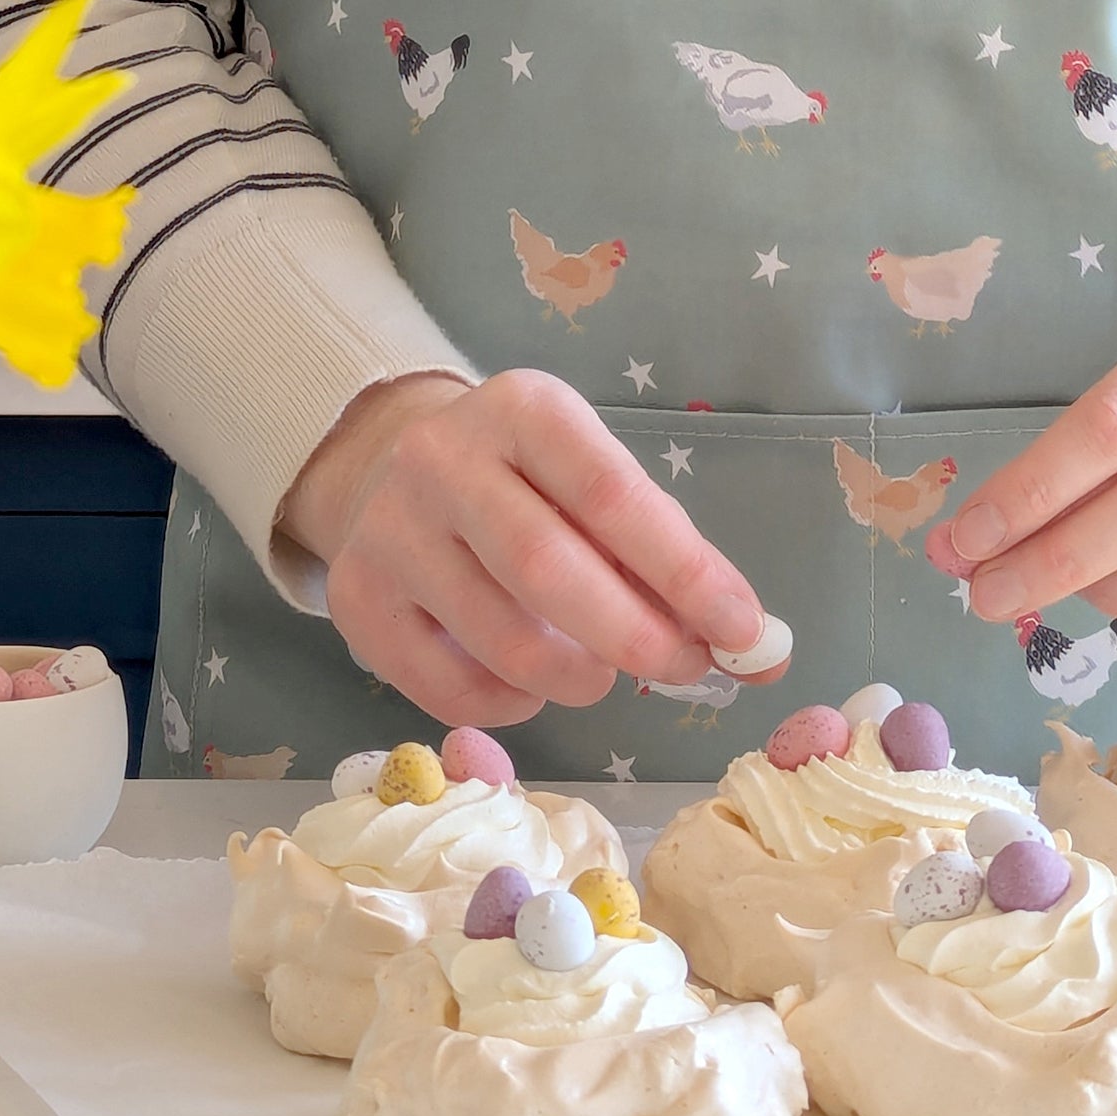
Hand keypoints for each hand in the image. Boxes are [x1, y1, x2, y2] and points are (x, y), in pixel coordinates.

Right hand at [279, 368, 765, 727]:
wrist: (395, 464)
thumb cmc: (530, 483)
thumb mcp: (597, 481)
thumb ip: (670, 557)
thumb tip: (760, 653)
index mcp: (523, 410)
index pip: (612, 494)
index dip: (685, 571)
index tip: (744, 630)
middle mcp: (443, 459)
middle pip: (547, 569)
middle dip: (634, 635)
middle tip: (685, 668)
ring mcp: (388, 530)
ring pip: (500, 640)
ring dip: (577, 677)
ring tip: (602, 671)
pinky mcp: (356, 600)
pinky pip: (449, 688)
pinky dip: (512, 705)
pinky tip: (530, 682)